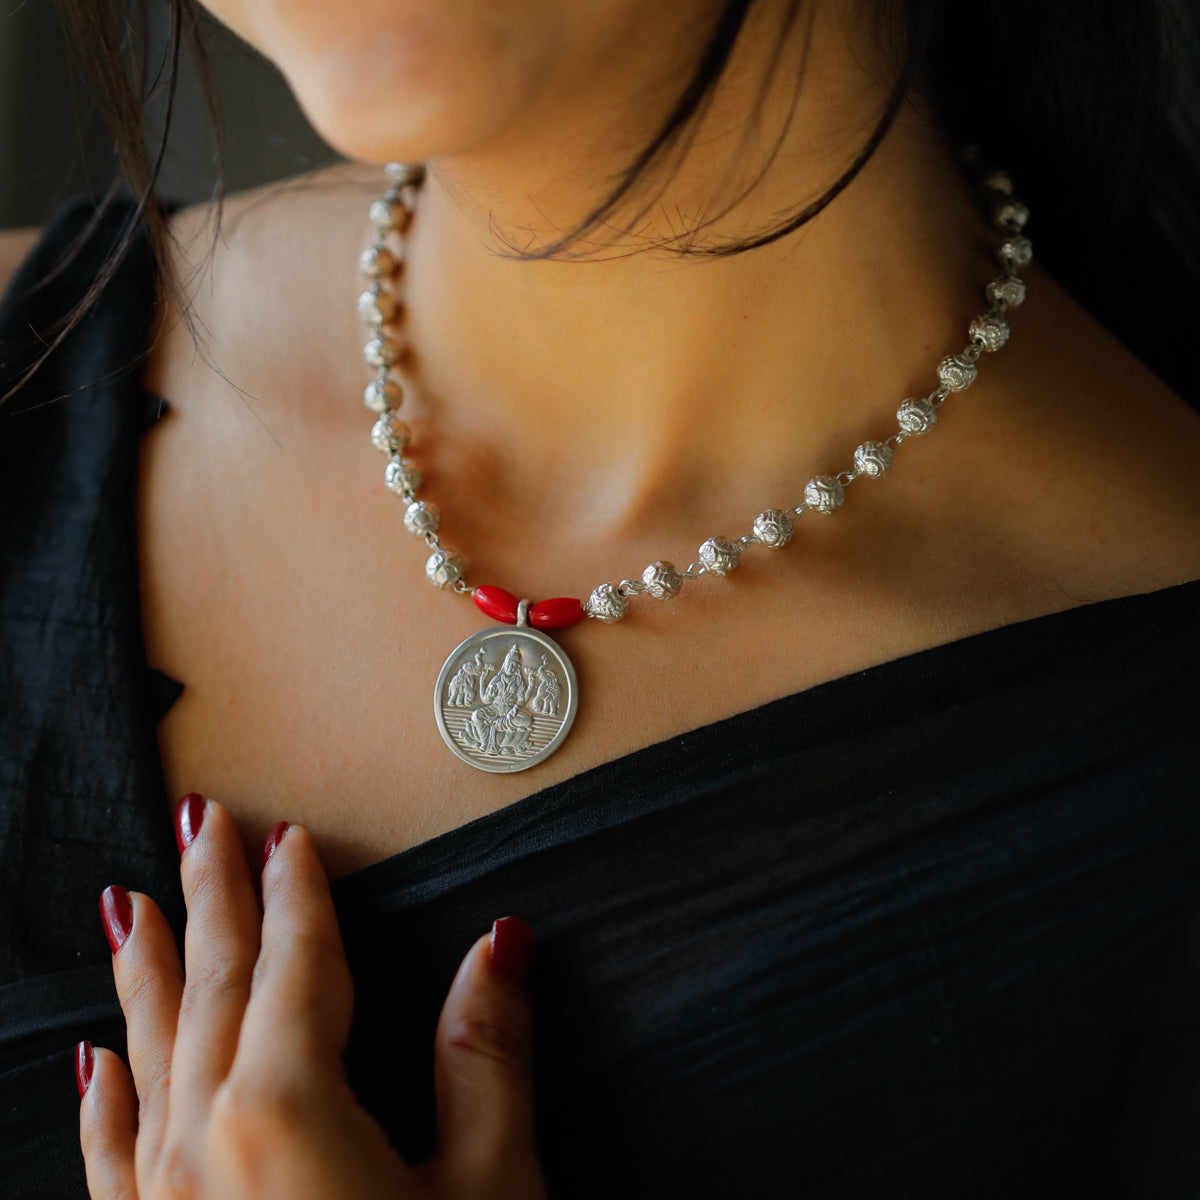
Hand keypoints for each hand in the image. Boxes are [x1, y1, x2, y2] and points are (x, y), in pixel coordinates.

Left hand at [75, 795, 544, 1199]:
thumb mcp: (490, 1189)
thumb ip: (486, 1054)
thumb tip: (501, 943)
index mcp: (284, 1109)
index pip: (294, 964)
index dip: (296, 893)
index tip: (288, 834)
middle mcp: (202, 1145)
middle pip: (208, 986)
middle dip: (207, 895)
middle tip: (195, 820)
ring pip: (147, 1054)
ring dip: (143, 971)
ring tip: (125, 901)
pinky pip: (108, 1158)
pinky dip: (101, 1099)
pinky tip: (90, 1060)